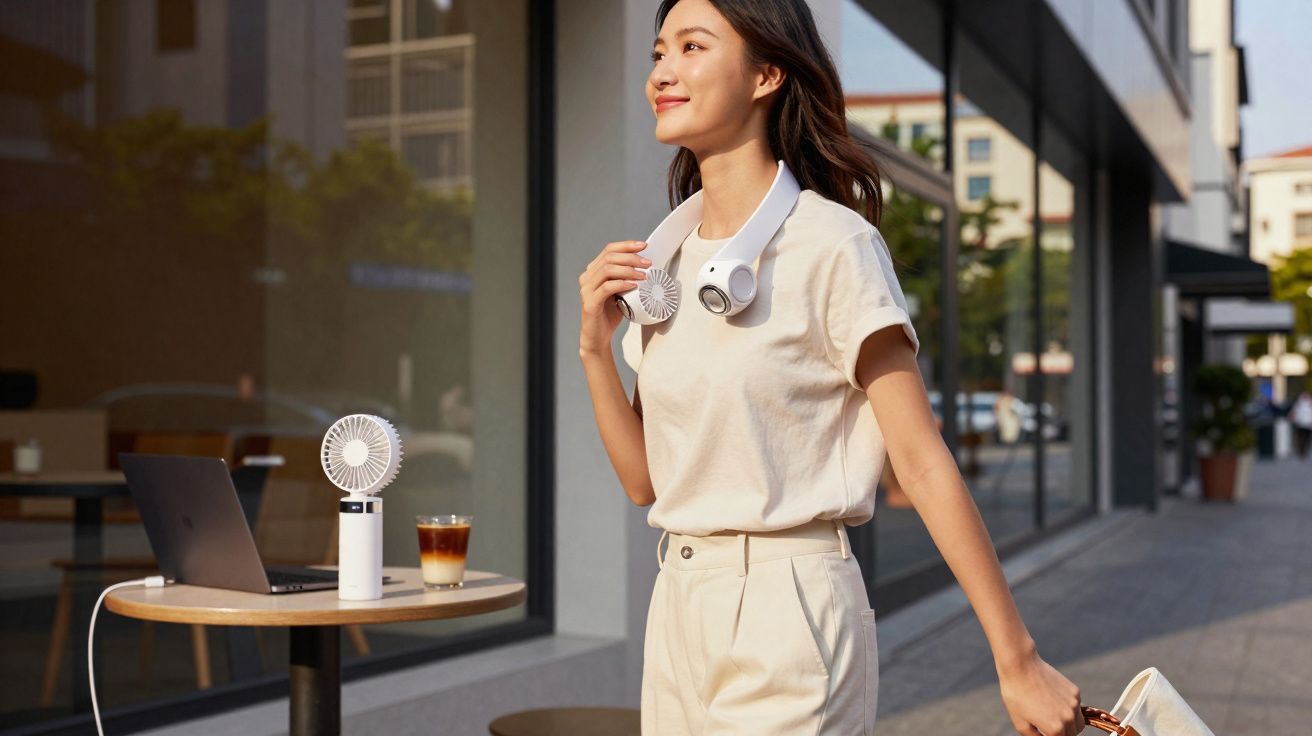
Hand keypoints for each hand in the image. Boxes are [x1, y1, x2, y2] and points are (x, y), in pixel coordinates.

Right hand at [578, 240, 649, 354]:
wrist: (598, 337)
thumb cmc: (610, 314)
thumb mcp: (620, 291)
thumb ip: (626, 278)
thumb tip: (647, 266)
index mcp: (593, 271)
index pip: (609, 250)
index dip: (627, 245)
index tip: (644, 246)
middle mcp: (587, 277)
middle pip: (609, 257)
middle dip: (631, 258)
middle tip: (648, 263)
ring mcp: (586, 290)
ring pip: (607, 270)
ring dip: (629, 270)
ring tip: (644, 276)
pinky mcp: (590, 302)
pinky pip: (607, 288)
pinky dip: (622, 284)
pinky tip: (634, 286)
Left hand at [997, 649, 1084, 734]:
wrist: (1021, 666)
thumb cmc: (1016, 695)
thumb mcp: (1020, 723)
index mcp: (1055, 729)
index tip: (1046, 731)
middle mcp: (1069, 718)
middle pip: (1072, 735)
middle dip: (1062, 734)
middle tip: (1048, 726)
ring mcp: (1074, 704)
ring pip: (1078, 723)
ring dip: (1070, 725)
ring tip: (1053, 717)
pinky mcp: (1075, 691)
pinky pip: (1076, 707)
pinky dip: (1069, 709)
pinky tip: (1052, 700)